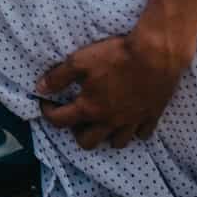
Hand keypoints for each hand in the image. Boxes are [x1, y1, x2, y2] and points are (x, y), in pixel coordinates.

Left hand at [36, 28, 190, 148]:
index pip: (60, 120)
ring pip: (117, 143)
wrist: (156, 54)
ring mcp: (133, 121)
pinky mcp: (152, 116)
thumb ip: (58, 77)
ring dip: (106, 135)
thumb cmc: (116, 55)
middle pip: (88, 142)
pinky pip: (142, 134)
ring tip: (103, 121)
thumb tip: (40, 89)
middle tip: (77, 116)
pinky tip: (130, 119)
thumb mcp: (79, 61)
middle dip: (77, 132)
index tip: (46, 103)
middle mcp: (110, 120)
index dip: (47, 112)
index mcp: (90, 108)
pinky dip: (134, 130)